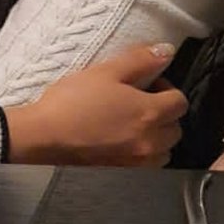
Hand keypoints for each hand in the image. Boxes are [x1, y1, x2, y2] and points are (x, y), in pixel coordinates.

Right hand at [5, 43, 187, 166]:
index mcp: (149, 114)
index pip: (180, 102)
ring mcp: (136, 161)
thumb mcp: (107, 71)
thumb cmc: (73, 101)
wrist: (43, 136)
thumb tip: (167, 51)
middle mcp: (149, 141)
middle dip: (165, 113)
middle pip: (176, 128)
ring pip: (164, 150)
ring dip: (157, 135)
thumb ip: (141, 60)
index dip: (167, 88)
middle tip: (140, 100)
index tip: (148, 83)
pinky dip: (144, 152)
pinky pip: (147, 164)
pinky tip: (123, 139)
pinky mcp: (122, 172)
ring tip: (133, 122)